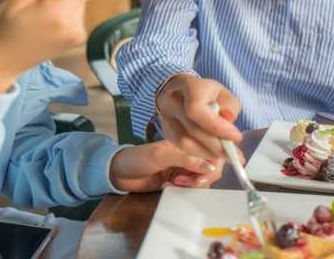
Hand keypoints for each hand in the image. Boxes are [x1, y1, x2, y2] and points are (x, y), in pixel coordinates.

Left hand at [109, 140, 223, 191]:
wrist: (120, 172)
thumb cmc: (138, 157)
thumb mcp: (161, 155)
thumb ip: (185, 160)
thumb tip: (210, 166)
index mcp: (186, 143)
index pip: (211, 151)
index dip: (213, 164)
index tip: (203, 175)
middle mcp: (189, 156)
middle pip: (210, 168)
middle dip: (201, 178)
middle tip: (182, 182)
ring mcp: (184, 170)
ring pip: (202, 180)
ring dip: (190, 186)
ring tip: (172, 183)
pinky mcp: (178, 183)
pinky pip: (190, 189)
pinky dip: (183, 191)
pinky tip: (167, 187)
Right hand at [155, 75, 242, 159]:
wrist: (181, 89)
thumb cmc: (206, 92)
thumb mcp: (223, 93)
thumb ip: (230, 106)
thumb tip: (229, 120)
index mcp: (189, 87)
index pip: (197, 110)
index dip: (216, 126)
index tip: (236, 137)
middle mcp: (173, 101)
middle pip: (193, 130)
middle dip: (216, 146)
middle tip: (235, 155)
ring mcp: (166, 116)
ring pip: (184, 143)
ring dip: (207, 153)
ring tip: (224, 155)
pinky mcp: (165, 129)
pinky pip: (181, 146)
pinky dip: (198, 153)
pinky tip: (211, 152)